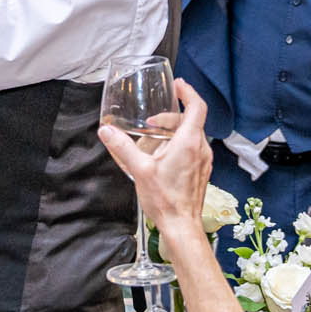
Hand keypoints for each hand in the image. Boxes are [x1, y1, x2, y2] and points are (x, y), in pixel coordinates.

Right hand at [98, 80, 211, 233]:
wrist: (182, 226)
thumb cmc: (165, 200)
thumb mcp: (139, 170)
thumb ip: (122, 147)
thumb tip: (106, 132)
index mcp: (189, 142)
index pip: (197, 106)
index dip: (188, 92)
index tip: (179, 85)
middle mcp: (201, 149)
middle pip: (192, 120)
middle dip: (171, 116)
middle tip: (152, 122)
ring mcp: (204, 161)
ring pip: (193, 135)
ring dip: (175, 131)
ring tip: (155, 139)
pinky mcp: (202, 171)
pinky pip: (194, 148)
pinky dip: (180, 144)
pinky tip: (163, 156)